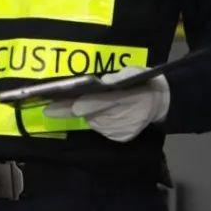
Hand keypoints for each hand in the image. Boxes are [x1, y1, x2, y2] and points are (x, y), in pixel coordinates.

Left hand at [44, 67, 169, 142]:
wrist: (161, 101)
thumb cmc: (142, 81)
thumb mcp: (133, 72)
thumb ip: (118, 77)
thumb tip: (103, 81)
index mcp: (126, 97)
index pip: (98, 102)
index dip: (77, 105)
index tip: (55, 108)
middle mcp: (123, 116)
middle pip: (90, 115)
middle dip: (70, 111)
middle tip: (49, 110)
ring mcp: (122, 130)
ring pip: (94, 123)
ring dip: (89, 115)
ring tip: (93, 106)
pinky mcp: (122, 138)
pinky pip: (102, 130)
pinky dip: (99, 122)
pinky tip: (105, 114)